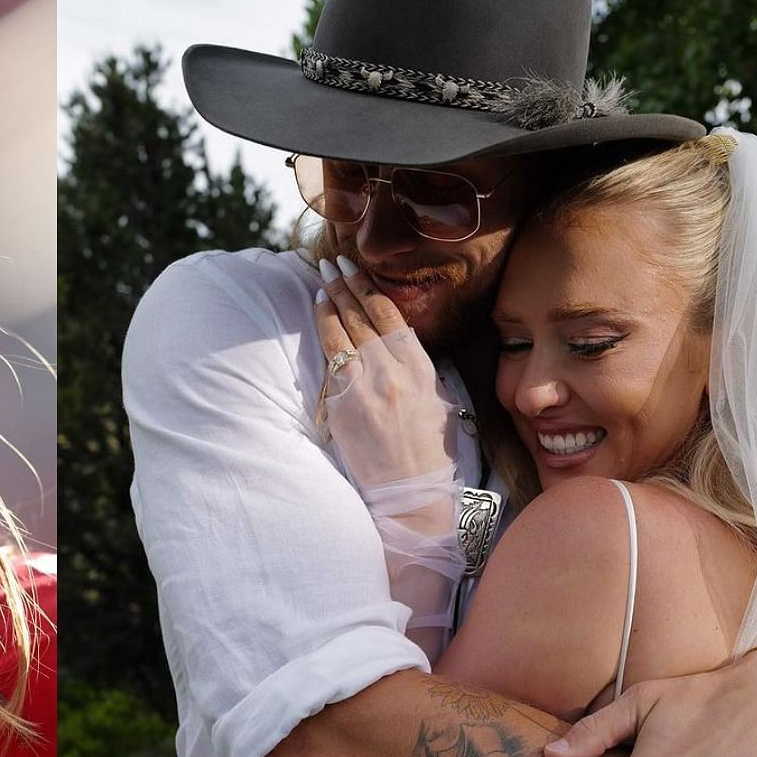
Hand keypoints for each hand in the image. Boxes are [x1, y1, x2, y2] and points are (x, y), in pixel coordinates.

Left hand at [313, 254, 456, 488]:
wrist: (412, 493)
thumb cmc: (429, 452)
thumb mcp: (438, 401)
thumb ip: (418, 370)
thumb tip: (399, 344)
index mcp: (421, 369)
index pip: (391, 316)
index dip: (370, 288)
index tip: (356, 270)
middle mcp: (394, 371)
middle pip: (363, 316)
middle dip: (345, 285)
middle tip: (331, 263)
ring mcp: (367, 386)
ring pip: (344, 331)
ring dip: (330, 302)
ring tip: (321, 281)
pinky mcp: (345, 405)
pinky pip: (331, 359)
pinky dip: (324, 332)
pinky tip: (319, 316)